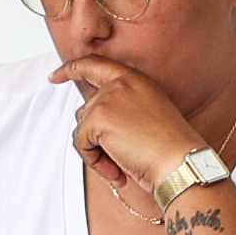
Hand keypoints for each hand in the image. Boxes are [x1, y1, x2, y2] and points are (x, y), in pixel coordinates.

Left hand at [53, 54, 205, 197]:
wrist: (180, 163)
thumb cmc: (169, 149)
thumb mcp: (145, 117)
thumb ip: (119, 109)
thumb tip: (85, 118)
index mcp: (136, 80)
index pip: (95, 64)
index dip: (72, 69)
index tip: (55, 77)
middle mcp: (121, 83)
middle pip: (87, 110)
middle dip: (96, 139)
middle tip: (119, 159)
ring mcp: (108, 98)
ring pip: (83, 129)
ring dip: (97, 152)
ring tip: (122, 166)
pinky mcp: (98, 117)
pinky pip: (81, 143)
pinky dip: (94, 162)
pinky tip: (117, 170)